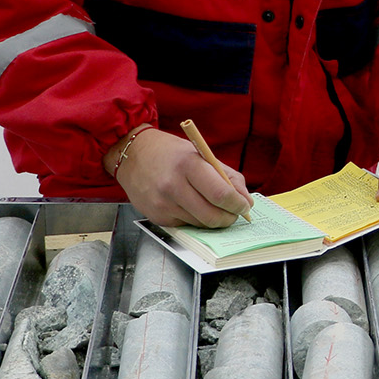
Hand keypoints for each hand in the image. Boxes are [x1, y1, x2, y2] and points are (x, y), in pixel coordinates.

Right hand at [104, 128, 252, 226]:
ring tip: (214, 208)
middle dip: (229, 218)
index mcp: (188, 165)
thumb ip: (227, 176)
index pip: (221, 194)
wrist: (133, 155)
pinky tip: (192, 206)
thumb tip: (245, 200)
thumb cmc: (171, 153)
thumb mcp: (202, 155)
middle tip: (234, 213)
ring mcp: (162, 204)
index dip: (237, 204)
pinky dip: (195, 219)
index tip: (244, 206)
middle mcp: (173, 186)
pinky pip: (186, 225)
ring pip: (200, 224)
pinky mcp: (156, 217)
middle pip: (212, 215)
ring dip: (213, 220)